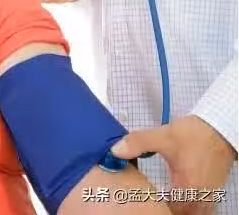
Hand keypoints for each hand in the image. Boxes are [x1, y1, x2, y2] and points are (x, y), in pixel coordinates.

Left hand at [111, 116, 235, 214]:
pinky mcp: (209, 191)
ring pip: (189, 213)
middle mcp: (199, 198)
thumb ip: (138, 143)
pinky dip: (185, 207)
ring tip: (157, 202)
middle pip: (179, 214)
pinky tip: (174, 199)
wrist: (219, 128)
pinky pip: (198, 209)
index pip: (166, 211)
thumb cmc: (195, 135)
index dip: (150, 208)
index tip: (136, 198)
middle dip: (161, 210)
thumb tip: (116, 151)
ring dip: (174, 210)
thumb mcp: (163, 136)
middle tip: (144, 200)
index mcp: (186, 189)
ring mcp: (206, 197)